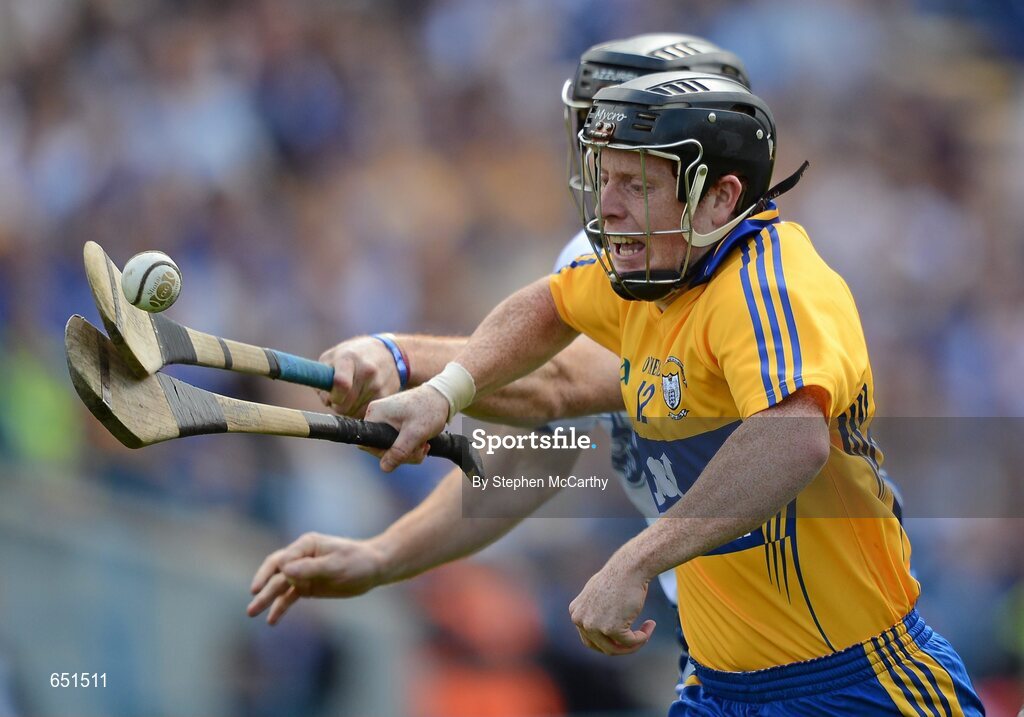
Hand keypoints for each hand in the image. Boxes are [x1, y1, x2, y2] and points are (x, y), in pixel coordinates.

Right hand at [247, 532, 387, 624]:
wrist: (373, 568)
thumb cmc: (357, 561)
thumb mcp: (337, 564)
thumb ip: (311, 567)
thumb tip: (285, 569)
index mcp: (306, 545)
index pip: (286, 557)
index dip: (283, 570)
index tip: (292, 579)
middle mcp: (300, 557)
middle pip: (275, 571)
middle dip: (263, 585)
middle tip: (253, 596)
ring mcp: (302, 573)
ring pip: (279, 586)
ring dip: (267, 599)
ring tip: (251, 613)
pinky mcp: (307, 586)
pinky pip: (289, 597)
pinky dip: (280, 608)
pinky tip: (271, 621)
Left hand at [317, 337, 399, 417]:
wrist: (387, 352)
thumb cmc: (352, 356)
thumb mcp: (332, 357)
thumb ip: (321, 379)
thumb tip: (327, 400)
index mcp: (348, 358)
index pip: (341, 384)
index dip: (333, 396)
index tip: (332, 396)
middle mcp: (367, 371)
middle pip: (345, 405)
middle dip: (338, 404)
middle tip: (340, 395)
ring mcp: (378, 384)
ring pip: (354, 413)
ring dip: (350, 408)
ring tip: (353, 393)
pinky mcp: (387, 396)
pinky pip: (366, 414)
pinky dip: (361, 410)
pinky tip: (363, 397)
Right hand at [363, 386, 448, 471]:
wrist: (443, 397)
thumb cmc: (429, 410)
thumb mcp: (415, 433)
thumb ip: (399, 451)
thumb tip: (384, 468)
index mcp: (376, 413)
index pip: (368, 444)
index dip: (383, 454)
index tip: (403, 452)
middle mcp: (377, 415)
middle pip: (380, 447)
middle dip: (401, 454)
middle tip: (420, 450)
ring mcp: (385, 418)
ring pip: (390, 446)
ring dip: (408, 452)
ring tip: (424, 445)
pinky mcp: (394, 422)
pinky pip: (396, 441)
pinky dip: (410, 446)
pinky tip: (422, 443)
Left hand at [568, 558, 654, 655]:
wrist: (629, 568)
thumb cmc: (619, 577)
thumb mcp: (598, 593)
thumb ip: (595, 611)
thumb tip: (602, 630)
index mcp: (575, 612)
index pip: (589, 638)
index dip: (609, 639)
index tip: (625, 632)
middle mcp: (580, 620)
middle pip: (601, 646)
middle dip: (620, 646)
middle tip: (637, 638)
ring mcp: (594, 626)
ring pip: (615, 649)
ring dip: (633, 645)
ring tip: (646, 634)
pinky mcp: (611, 629)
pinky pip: (630, 643)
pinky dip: (642, 638)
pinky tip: (650, 625)